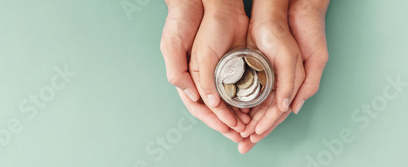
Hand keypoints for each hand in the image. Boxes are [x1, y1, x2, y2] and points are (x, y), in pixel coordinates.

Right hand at [160, 0, 250, 141]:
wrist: (207, 3)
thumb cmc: (183, 22)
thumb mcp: (174, 45)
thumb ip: (181, 72)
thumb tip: (198, 99)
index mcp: (186, 78)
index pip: (199, 107)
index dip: (213, 120)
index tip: (228, 128)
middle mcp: (201, 79)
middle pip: (215, 109)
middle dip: (227, 124)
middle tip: (242, 134)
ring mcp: (216, 73)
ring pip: (227, 102)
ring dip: (237, 115)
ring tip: (250, 125)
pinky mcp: (230, 64)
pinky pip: (238, 87)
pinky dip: (245, 99)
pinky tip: (255, 107)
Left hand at [239, 0, 329, 152]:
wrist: (276, 14)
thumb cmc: (295, 34)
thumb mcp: (299, 60)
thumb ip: (295, 84)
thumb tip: (288, 108)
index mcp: (293, 85)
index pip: (278, 113)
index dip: (266, 126)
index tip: (253, 137)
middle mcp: (281, 84)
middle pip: (267, 114)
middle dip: (256, 129)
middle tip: (243, 143)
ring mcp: (269, 78)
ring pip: (258, 105)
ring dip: (249, 120)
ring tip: (237, 132)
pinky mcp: (257, 70)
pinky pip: (250, 92)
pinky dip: (243, 104)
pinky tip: (235, 112)